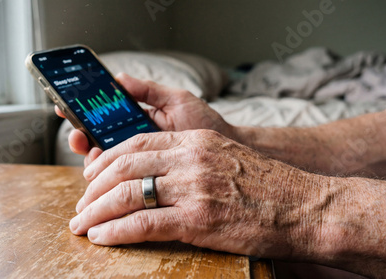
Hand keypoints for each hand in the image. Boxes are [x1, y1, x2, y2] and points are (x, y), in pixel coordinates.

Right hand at [55, 73, 233, 165]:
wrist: (227, 153)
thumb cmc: (204, 124)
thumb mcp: (177, 102)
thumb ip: (149, 91)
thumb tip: (118, 77)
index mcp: (137, 119)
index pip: (103, 114)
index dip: (82, 110)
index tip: (65, 105)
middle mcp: (133, 140)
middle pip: (97, 138)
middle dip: (81, 135)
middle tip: (78, 135)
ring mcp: (138, 162)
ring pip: (104, 160)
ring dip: (91, 156)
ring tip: (90, 150)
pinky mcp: (145, 179)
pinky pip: (120, 179)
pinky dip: (108, 175)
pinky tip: (105, 171)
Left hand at [68, 130, 323, 257]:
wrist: (305, 207)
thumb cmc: (269, 187)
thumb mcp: (226, 160)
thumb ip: (191, 162)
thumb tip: (158, 177)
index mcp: (195, 142)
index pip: (136, 143)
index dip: (107, 161)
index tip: (92, 178)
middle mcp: (190, 159)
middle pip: (124, 166)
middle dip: (93, 187)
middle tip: (81, 205)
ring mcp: (193, 188)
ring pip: (127, 193)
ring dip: (96, 211)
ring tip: (81, 224)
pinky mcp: (198, 220)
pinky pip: (143, 223)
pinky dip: (116, 230)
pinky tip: (101, 237)